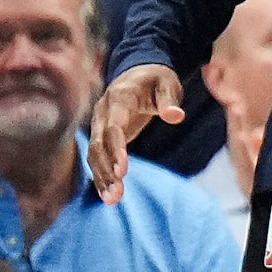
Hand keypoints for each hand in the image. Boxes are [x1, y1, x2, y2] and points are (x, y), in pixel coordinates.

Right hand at [89, 64, 183, 201]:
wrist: (139, 71)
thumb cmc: (157, 79)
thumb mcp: (168, 84)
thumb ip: (169, 100)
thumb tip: (176, 116)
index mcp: (119, 97)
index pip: (114, 126)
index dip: (116, 148)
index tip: (123, 171)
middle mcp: (103, 111)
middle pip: (99, 144)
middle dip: (106, 170)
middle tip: (117, 195)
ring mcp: (100, 124)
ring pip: (94, 154)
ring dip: (102, 177)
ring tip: (112, 200)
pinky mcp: (102, 135)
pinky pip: (98, 157)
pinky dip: (101, 175)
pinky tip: (108, 195)